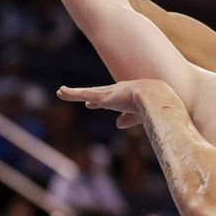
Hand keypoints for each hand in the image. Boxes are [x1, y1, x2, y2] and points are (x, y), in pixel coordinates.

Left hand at [57, 80, 176, 128]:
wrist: (155, 98)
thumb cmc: (154, 107)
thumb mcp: (139, 116)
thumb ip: (129, 119)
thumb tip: (117, 124)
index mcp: (128, 95)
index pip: (112, 98)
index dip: (102, 101)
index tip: (93, 103)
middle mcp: (117, 91)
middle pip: (99, 93)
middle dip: (90, 96)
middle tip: (84, 101)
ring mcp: (109, 93)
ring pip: (87, 93)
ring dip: (74, 93)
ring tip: (60, 92)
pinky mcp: (102, 97)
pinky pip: (83, 94)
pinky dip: (71, 94)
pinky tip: (60, 92)